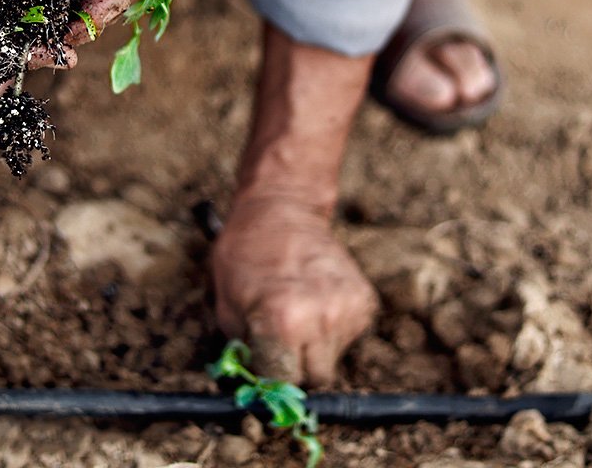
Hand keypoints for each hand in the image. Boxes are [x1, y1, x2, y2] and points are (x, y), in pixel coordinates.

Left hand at [212, 193, 377, 385]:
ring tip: (299, 313)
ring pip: (334, 358)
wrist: (283, 208)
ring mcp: (348, 309)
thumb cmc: (245, 254)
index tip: (265, 364)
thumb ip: (243, 349)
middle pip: (316, 378)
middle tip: (282, 341)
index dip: (271, 376)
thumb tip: (256, 381)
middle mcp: (322, 318)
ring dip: (316, 346)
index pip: (284, 383)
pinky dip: (333, 328)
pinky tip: (316, 302)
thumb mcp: (226, 303)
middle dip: (296, 366)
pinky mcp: (365, 300)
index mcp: (284, 322)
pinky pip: (349, 336)